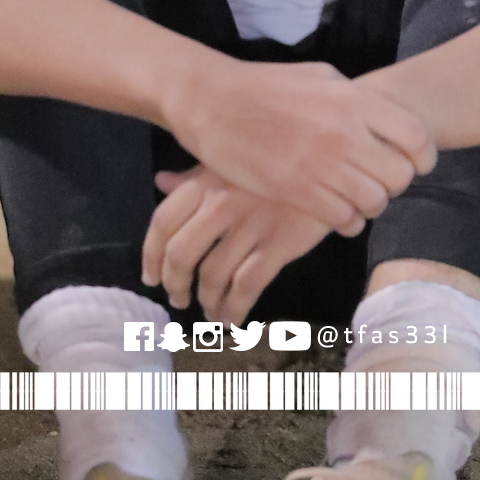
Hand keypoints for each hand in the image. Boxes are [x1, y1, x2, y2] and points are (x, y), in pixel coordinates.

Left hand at [142, 165, 329, 325]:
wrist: (327, 162)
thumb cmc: (273, 161)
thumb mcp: (230, 161)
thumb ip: (194, 177)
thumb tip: (160, 183)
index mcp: (205, 182)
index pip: (163, 222)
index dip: (151, 255)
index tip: (151, 276)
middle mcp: (221, 204)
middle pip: (182, 255)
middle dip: (176, 285)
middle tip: (178, 299)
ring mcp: (251, 225)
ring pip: (214, 275)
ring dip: (207, 302)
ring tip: (209, 312)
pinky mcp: (279, 244)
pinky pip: (247, 286)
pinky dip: (235, 309)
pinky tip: (233, 319)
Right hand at [163, 58, 435, 236]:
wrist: (215, 102)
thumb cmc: (267, 86)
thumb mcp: (321, 76)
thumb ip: (356, 99)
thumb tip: (385, 119)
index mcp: (354, 100)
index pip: (416, 137)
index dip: (423, 156)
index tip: (415, 163)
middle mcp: (345, 133)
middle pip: (400, 176)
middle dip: (395, 183)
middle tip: (380, 181)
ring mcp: (322, 164)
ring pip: (374, 202)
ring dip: (371, 204)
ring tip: (357, 197)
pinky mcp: (298, 191)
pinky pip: (344, 219)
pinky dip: (348, 221)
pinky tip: (338, 211)